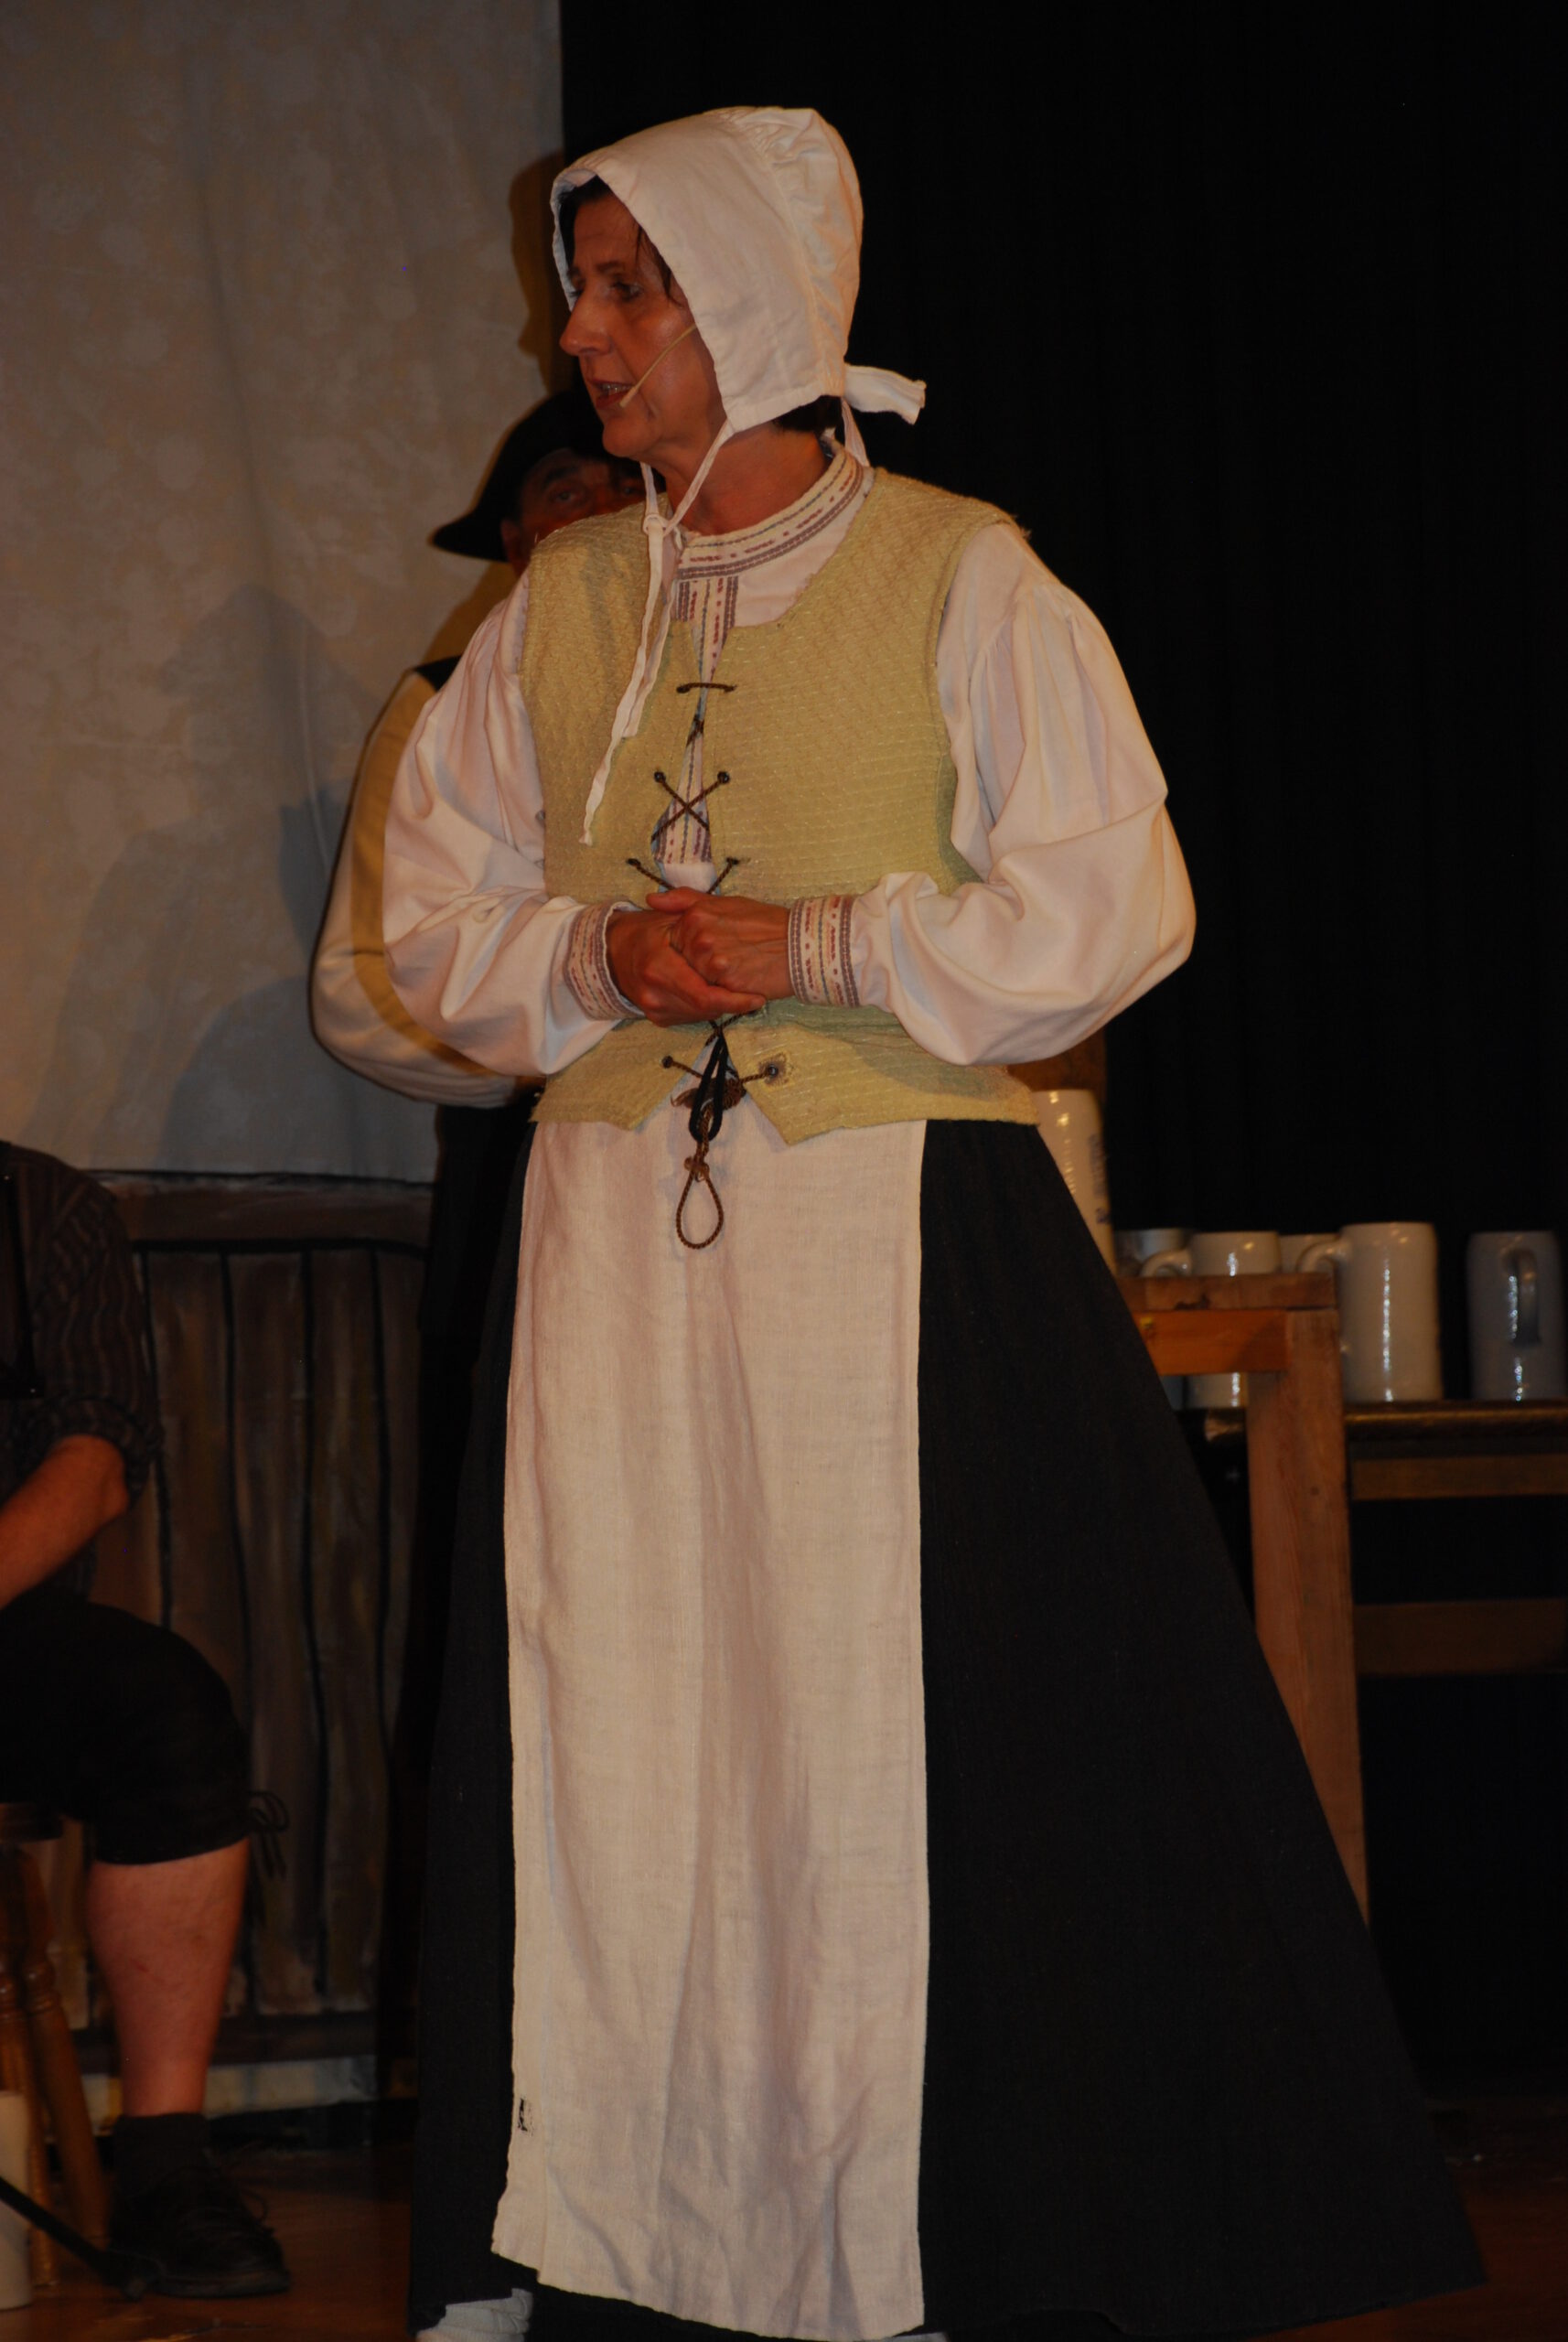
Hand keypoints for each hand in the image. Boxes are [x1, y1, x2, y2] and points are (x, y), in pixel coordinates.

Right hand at [607, 902, 766, 1026]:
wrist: (612, 954)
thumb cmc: (646, 931)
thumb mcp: (668, 915)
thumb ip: (687, 905)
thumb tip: (708, 913)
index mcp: (658, 965)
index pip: (704, 994)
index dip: (734, 1000)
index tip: (757, 996)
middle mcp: (653, 992)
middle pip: (704, 1009)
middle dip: (732, 1005)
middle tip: (754, 997)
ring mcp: (653, 1009)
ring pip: (699, 1016)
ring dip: (722, 1007)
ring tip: (740, 995)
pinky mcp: (657, 1018)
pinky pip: (690, 1018)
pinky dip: (707, 1008)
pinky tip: (718, 996)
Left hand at [657, 891, 792, 1002]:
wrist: (801, 944)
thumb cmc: (765, 924)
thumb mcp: (725, 903)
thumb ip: (685, 900)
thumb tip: (651, 899)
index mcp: (695, 917)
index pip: (674, 945)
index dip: (691, 954)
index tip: (714, 951)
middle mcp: (699, 939)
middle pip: (684, 967)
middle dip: (699, 972)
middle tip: (728, 964)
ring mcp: (712, 964)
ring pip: (697, 985)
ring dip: (711, 986)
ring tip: (736, 974)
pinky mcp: (727, 987)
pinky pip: (713, 999)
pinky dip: (723, 997)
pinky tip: (740, 985)